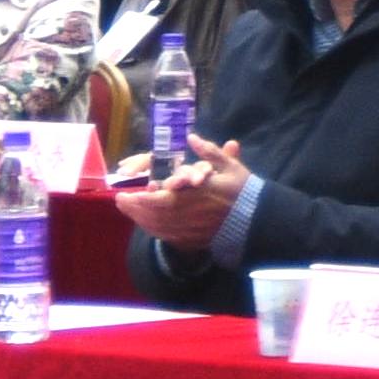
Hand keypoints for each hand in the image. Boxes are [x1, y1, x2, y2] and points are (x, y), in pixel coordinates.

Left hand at [118, 148, 247, 246]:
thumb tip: (192, 137)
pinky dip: (154, 230)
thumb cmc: (244, 192)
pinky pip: (168, 237)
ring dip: (141, 219)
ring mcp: (192, 230)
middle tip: (120, 201)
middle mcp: (192, 215)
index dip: (143, 199)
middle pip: (155, 215)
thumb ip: (210, 152)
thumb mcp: (231, 168)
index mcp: (198, 196)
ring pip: (160, 228)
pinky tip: (146, 223)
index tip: (128, 193)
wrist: (258, 221)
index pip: (163, 200)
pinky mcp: (195, 240)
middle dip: (135, 209)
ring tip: (129, 209)